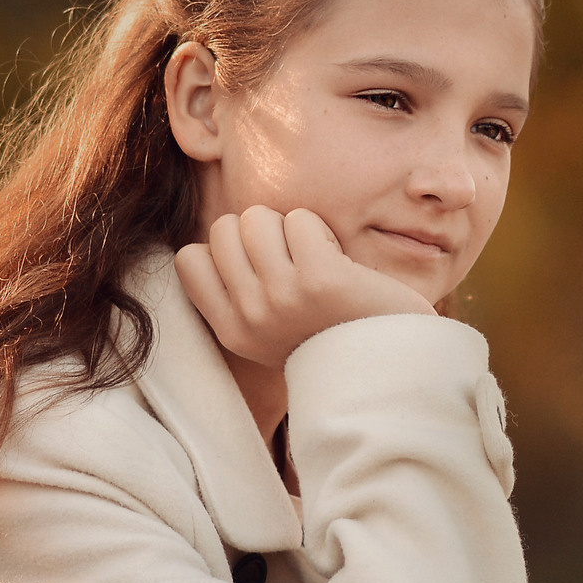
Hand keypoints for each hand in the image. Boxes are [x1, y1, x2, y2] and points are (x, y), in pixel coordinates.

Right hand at [174, 205, 432, 366]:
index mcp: (233, 332)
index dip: (227, 251)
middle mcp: (250, 317)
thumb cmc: (335, 337)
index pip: (189, 260)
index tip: (262, 270)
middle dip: (260, 232)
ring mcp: (282, 298)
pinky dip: (321, 230)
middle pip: (224, 228)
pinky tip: (339, 261)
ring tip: (316, 259)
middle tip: (294, 261)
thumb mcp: (272, 331)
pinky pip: (301, 219)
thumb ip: (241, 293)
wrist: (393, 366)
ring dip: (291, 227)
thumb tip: (220, 236)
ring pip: (257, 217)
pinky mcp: (319, 279)